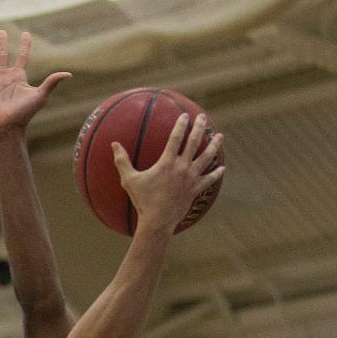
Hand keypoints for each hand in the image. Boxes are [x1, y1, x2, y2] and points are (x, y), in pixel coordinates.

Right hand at [0, 30, 70, 135]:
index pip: (22, 56)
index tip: (26, 33)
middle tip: (1, 31)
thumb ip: (51, 82)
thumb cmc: (24, 114)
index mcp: (18, 75)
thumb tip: (68, 74)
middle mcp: (4, 75)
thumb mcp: (40, 96)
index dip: (25, 45)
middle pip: (3, 54)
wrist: (6, 126)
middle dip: (2, 43)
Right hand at [113, 111, 224, 231]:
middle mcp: (182, 167)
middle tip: (204, 118)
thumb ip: (122, 161)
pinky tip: (222, 168)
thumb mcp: (129, 180)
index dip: (181, 125)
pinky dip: (216, 174)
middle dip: (199, 128)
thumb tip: (114, 145)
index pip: (176, 138)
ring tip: (220, 136)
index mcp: (167, 163)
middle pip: (194, 143)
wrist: (158, 222)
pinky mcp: (195, 190)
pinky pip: (209, 180)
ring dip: (214, 146)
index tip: (185, 115)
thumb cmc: (143, 201)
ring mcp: (191, 179)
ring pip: (206, 158)